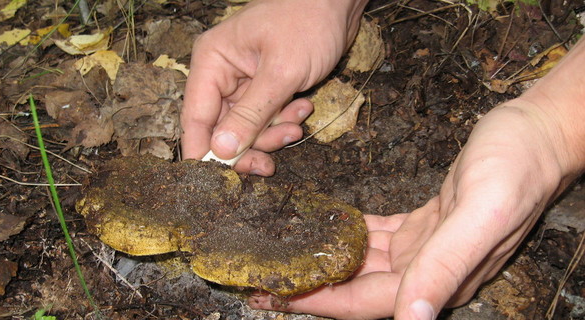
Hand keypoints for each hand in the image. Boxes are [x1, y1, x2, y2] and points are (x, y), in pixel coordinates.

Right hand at [181, 0, 367, 174]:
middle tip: (269, 164)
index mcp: (212, 62)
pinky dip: (283, 120)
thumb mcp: (280, 73)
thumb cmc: (307, 24)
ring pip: (247, 128)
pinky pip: (267, 117)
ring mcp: (245, 82)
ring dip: (272, 133)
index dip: (202, 151)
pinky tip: (303, 109)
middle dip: (249, 146)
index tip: (212, 181)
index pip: (196, 116)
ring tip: (298, 121)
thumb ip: (250, 114)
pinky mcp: (266, 88)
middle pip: (222, 128)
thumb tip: (222, 151)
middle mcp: (223, 74)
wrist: (338, 4)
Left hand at [248, 100, 575, 318]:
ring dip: (327, 259)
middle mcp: (430, 270)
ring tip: (287, 252)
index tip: (278, 295)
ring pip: (365, 263)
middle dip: (313, 284)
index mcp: (439, 276)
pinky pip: (380, 236)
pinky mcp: (428, 224)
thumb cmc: (517, 167)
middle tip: (267, 276)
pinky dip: (352, 234)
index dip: (322, 302)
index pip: (367, 302)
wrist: (539, 133)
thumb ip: (446, 265)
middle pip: (359, 287)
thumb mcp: (483, 211)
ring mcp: (429, 248)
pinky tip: (330, 227)